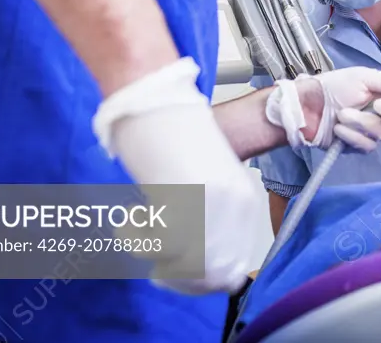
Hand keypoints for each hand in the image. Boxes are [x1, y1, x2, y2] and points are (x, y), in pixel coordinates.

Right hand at [92, 58, 260, 294]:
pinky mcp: (188, 204)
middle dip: (176, 274)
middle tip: (152, 248)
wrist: (156, 103)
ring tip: (142, 225)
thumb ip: (210, 222)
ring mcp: (215, 207)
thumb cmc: (170, 139)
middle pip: (211, 277)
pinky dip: (139, 238)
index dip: (197, 277)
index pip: (231, 270)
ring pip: (187, 268)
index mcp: (246, 202)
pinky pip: (162, 249)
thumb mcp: (204, 183)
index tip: (171, 266)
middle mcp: (237, 208)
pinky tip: (134, 215)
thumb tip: (200, 266)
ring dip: (157, 256)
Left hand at [267, 68, 380, 151]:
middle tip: (375, 104)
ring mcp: (372, 131)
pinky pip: (367, 145)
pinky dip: (351, 136)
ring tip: (342, 114)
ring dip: (361, 123)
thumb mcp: (363, 78)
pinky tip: (338, 129)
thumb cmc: (333, 87)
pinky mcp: (359, 146)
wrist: (306, 108)